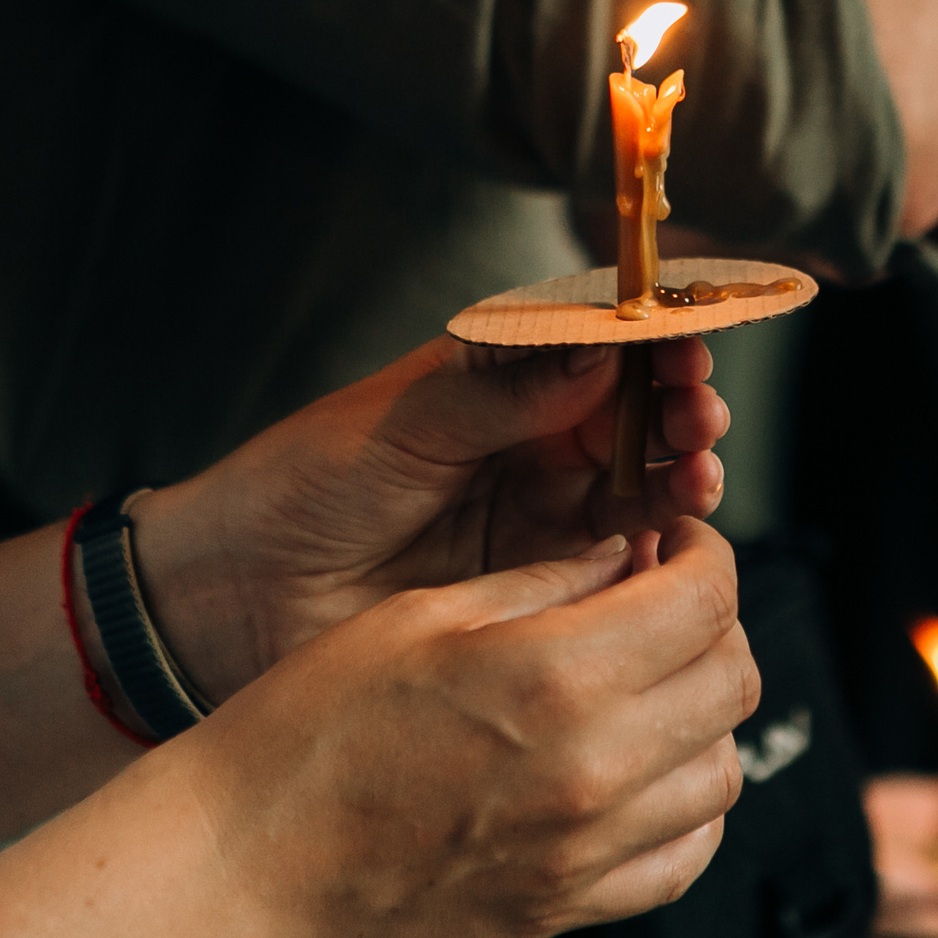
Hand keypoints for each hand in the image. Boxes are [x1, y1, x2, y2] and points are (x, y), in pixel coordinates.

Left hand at [127, 336, 729, 702]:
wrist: (240, 596)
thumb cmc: (302, 487)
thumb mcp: (401, 423)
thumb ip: (503, 392)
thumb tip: (601, 349)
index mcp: (501, 383)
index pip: (600, 349)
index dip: (651, 343)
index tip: (686, 341)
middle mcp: (534, 444)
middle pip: (640, 418)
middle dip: (683, 410)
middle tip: (698, 415)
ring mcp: (541, 517)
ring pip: (644, 489)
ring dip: (684, 477)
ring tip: (697, 476)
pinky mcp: (541, 589)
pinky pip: (620, 569)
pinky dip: (657, 557)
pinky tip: (670, 547)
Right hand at [183, 519, 758, 937]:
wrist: (250, 856)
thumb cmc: (312, 725)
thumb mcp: (422, 612)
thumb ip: (543, 580)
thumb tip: (623, 554)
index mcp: (554, 675)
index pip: (705, 600)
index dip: (707, 553)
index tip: (679, 543)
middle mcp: (590, 768)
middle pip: (732, 679)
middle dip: (714, 623)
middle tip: (663, 602)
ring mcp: (585, 849)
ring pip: (724, 770)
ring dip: (704, 714)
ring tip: (647, 684)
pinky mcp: (568, 906)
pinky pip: (686, 856)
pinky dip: (689, 807)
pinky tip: (645, 771)